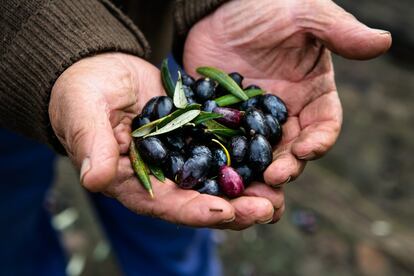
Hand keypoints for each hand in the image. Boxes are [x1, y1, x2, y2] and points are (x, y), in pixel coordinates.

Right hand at [49, 53, 276, 228]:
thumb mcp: (83, 112)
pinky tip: (271, 159)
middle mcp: (160, 176)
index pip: (163, 202)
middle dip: (232, 208)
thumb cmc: (83, 92)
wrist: (103, 71)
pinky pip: (222, 151)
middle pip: (198, 199)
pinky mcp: (195, 136)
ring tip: (278, 194)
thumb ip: (90, 143)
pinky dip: (246, 158)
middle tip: (267, 209)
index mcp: (131, 180)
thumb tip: (94, 179)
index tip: (222, 212)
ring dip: (247, 189)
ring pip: (215, 181)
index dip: (192, 210)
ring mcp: (180, 157)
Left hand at [184, 0, 390, 221]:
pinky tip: (217, 172)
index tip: (306, 148)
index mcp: (311, 94)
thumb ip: (338, 31)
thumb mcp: (304, 13)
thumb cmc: (266, 7)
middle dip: (286, 166)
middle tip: (273, 179)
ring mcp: (253, 119)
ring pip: (261, 155)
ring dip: (257, 173)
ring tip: (248, 187)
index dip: (319, 141)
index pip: (323, 125)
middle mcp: (285, 112)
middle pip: (292, 149)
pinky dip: (225, 160)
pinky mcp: (224, 120)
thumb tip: (383, 41)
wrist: (220, 8)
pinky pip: (227, 145)